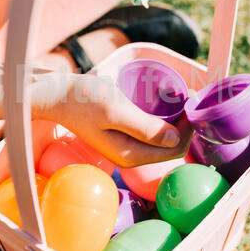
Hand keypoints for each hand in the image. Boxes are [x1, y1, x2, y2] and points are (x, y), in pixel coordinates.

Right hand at [0, 63, 193, 167]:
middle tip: (191, 95)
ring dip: (176, 120)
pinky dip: (163, 119)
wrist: (56, 96)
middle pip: (171, 146)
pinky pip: (151, 132)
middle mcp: (131, 156)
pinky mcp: (123, 135)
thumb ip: (145, 128)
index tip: (194, 100)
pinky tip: (166, 101)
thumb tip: (177, 139)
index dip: (190, 128)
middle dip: (186, 123)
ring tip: (182, 95)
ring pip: (163, 139)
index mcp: (131, 155)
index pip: (175, 150)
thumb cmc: (83, 100)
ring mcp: (127, 146)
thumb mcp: (115, 111)